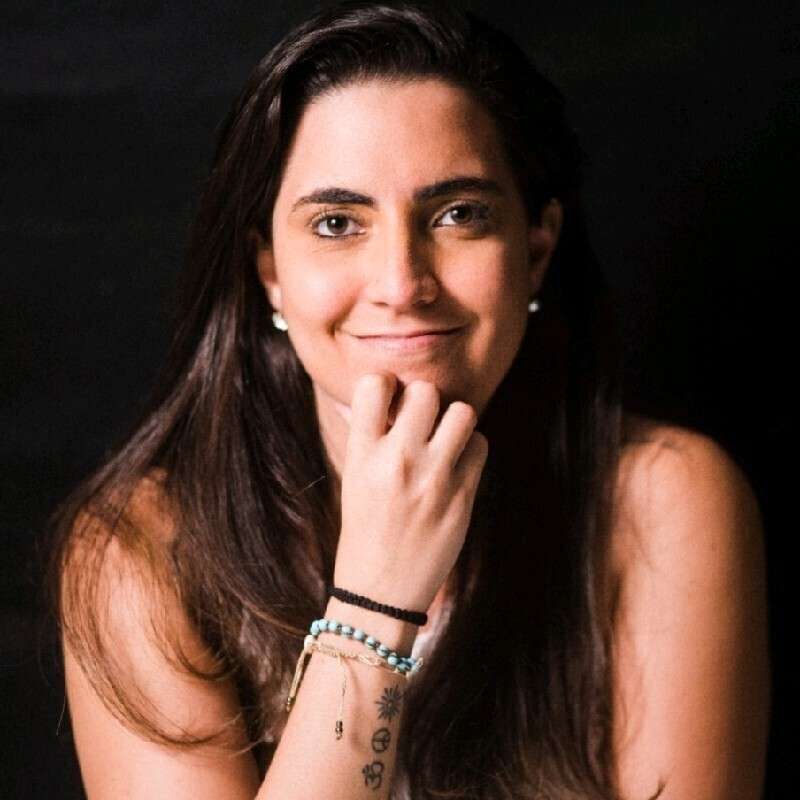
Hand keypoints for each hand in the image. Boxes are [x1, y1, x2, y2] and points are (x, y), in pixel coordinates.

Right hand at [332, 373, 488, 611]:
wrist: (381, 592)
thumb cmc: (364, 532)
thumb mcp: (353, 480)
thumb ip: (367, 438)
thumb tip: (378, 398)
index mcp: (362, 454)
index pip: (374, 384)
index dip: (387, 384)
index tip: (391, 400)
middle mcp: (398, 460)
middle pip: (425, 391)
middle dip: (426, 400)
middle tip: (422, 421)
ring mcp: (433, 478)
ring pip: (462, 412)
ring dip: (455, 420)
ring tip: (444, 438)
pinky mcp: (462, 496)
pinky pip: (480, 445)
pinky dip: (472, 448)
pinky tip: (458, 464)